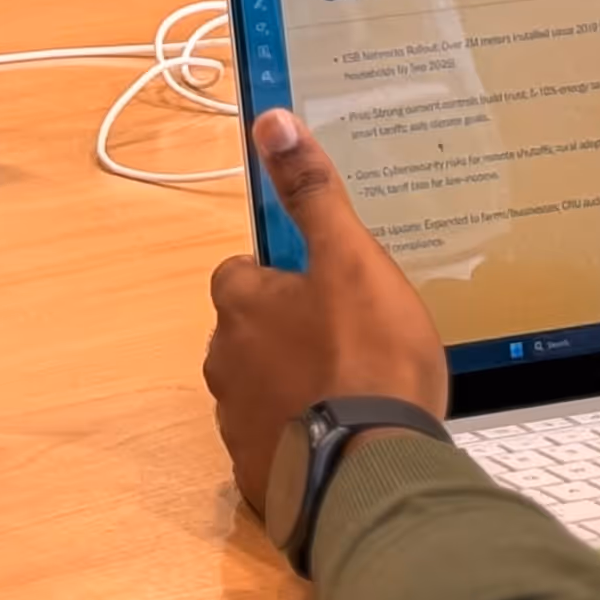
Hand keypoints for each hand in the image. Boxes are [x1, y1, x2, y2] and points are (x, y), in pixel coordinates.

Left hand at [203, 108, 450, 525]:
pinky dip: (303, 441)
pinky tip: (347, 441)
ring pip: (262, 390)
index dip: (284, 275)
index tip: (326, 287)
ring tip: (355, 395)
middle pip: (250, 333)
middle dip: (290, 334)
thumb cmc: (366, 361)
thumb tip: (273, 122)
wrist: (374, 475)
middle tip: (352, 344)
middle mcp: (225, 363)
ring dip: (296, 389)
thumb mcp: (351, 259)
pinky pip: (277, 446)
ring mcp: (237, 424)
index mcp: (241, 305)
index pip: (243, 273)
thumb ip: (311, 192)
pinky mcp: (258, 476)